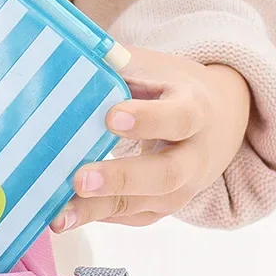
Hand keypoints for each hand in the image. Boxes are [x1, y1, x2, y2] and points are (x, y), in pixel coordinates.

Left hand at [50, 47, 250, 230]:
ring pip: (141, 205)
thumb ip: (117, 66)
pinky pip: (127, 218)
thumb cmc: (170, 90)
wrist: (216, 124)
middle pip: (165, 174)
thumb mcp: (154, 69)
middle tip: (80, 179)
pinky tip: (61, 217)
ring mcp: (179, 190)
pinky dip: (94, 218)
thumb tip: (65, 56)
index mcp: (195, 111)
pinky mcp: (159, 210)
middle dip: (121, 178)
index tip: (111, 117)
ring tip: (59, 215)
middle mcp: (194, 157)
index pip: (179, 118)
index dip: (148, 120)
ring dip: (97, 210)